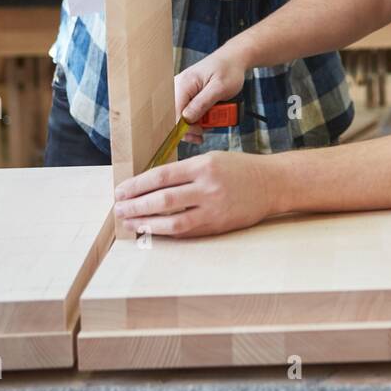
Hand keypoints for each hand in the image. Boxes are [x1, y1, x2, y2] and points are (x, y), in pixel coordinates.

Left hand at [113, 152, 274, 236]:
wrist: (272, 184)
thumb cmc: (239, 168)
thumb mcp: (212, 159)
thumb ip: (184, 170)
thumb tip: (150, 184)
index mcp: (204, 165)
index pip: (161, 175)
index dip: (137, 185)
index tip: (120, 190)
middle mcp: (208, 186)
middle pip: (162, 198)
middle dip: (135, 205)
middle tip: (118, 208)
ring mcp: (214, 208)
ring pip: (172, 220)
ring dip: (146, 223)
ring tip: (129, 222)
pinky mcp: (218, 225)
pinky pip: (186, 231)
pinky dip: (165, 232)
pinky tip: (152, 230)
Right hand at [174, 47, 247, 142]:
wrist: (234, 59)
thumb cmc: (229, 70)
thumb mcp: (219, 88)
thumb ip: (202, 103)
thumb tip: (186, 119)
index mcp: (183, 84)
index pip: (174, 114)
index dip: (186, 128)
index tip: (200, 133)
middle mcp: (178, 87)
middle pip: (176, 117)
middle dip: (192, 127)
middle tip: (208, 128)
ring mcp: (182, 91)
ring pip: (182, 116)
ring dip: (198, 122)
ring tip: (213, 118)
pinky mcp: (187, 94)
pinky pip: (188, 111)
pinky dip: (199, 117)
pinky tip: (209, 115)